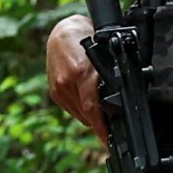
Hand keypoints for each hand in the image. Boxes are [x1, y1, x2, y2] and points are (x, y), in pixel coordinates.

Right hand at [44, 14, 106, 143]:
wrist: (62, 32)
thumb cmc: (86, 38)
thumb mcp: (103, 54)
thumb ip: (108, 77)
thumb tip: (119, 100)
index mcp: (81, 72)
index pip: (92, 108)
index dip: (101, 128)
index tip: (109, 141)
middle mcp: (67, 82)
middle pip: (87, 115)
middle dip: (100, 123)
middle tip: (113, 128)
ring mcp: (58, 88)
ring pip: (80, 114)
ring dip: (91, 116)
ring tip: (102, 113)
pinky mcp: (54, 91)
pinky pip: (72, 109)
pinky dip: (82, 109)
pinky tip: (89, 102)